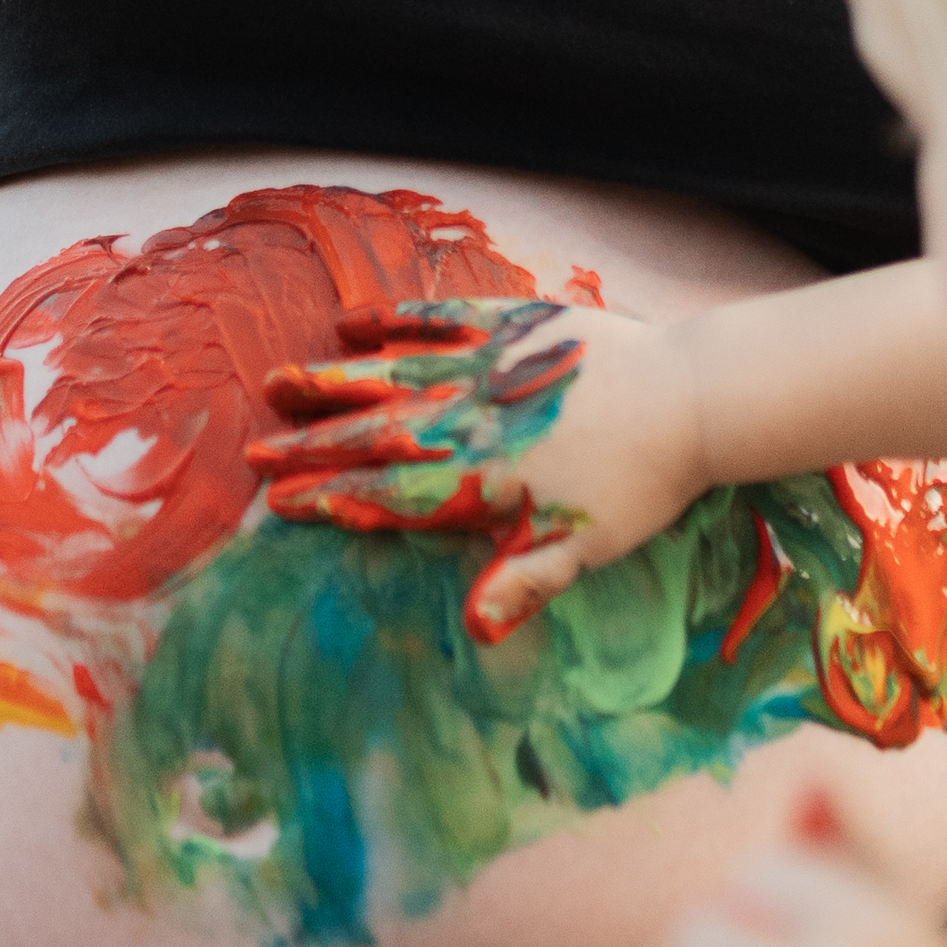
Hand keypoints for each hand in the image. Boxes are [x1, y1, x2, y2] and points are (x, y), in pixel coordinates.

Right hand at [246, 299, 712, 640]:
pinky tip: (351, 321)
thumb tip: (473, 630)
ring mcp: (488, 367)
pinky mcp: (514, 323)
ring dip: (335, 382)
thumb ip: (524, 583)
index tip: (280, 502)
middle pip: (377, 436)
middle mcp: (474, 421)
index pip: (394, 493)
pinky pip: (441, 317)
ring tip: (279, 384)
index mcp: (486, 479)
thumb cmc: (644, 484)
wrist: (695, 397)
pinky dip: (395, 319)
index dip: (335, 498)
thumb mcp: (585, 546)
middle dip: (312, 446)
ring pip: (394, 375)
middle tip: (251, 450)